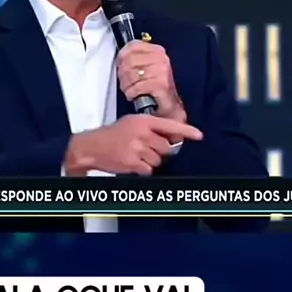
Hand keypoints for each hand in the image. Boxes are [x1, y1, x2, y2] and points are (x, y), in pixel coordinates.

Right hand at [64, 114, 202, 176]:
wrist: (92, 147)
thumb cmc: (111, 135)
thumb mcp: (132, 123)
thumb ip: (151, 128)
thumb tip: (172, 138)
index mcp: (143, 121)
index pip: (170, 125)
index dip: (187, 131)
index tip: (199, 135)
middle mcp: (142, 133)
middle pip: (167, 148)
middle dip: (160, 151)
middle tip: (146, 149)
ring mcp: (138, 148)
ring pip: (158, 160)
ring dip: (150, 161)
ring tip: (135, 155)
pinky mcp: (133, 162)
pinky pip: (149, 170)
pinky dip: (143, 170)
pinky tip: (132, 163)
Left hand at [117, 41, 185, 122]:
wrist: (170, 105)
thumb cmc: (157, 87)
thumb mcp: (148, 66)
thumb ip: (136, 58)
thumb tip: (121, 56)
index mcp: (157, 51)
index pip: (133, 46)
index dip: (122, 56)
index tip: (120, 65)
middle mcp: (161, 59)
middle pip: (129, 61)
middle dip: (123, 74)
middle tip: (125, 82)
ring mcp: (161, 71)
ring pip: (132, 75)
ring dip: (126, 85)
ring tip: (129, 89)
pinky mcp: (160, 84)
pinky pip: (137, 87)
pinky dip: (131, 93)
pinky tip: (133, 95)